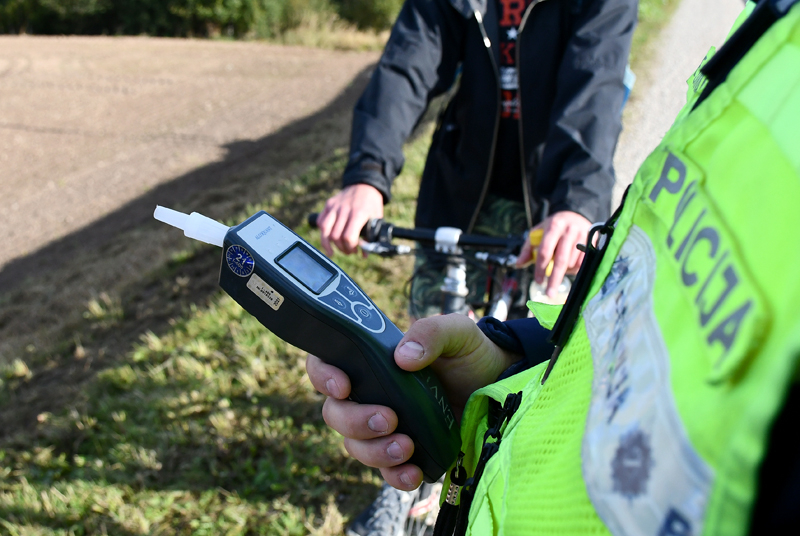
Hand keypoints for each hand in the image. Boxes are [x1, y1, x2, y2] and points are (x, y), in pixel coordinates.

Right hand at [305, 314, 520, 490]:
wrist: (500, 388)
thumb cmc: (471, 354)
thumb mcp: (457, 332)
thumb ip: (431, 332)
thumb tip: (403, 357)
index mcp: (373, 361)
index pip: (326, 365)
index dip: (323, 375)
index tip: (343, 385)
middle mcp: (371, 394)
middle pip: (335, 413)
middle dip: (354, 420)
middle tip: (389, 418)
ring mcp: (386, 427)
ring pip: (355, 446)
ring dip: (375, 451)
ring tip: (407, 446)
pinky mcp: (405, 453)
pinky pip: (385, 472)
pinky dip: (395, 476)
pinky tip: (414, 473)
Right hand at [316, 184, 383, 255]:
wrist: (364, 184)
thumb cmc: (372, 204)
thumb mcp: (377, 219)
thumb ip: (371, 236)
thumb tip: (365, 254)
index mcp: (358, 213)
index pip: (348, 236)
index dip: (350, 247)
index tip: (355, 250)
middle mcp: (344, 209)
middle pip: (336, 236)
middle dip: (342, 248)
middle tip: (348, 250)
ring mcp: (334, 206)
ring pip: (325, 230)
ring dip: (328, 244)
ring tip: (333, 251)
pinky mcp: (328, 204)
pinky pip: (321, 221)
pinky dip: (323, 232)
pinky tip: (329, 237)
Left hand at [515, 211, 590, 297]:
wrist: (575, 215)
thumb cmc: (552, 228)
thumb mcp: (537, 233)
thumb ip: (527, 249)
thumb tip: (518, 264)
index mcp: (553, 226)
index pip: (545, 250)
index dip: (541, 267)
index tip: (538, 281)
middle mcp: (570, 230)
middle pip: (561, 260)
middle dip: (554, 279)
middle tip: (549, 294)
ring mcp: (583, 235)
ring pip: (572, 263)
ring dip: (564, 271)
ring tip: (559, 266)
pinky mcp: (593, 242)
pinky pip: (583, 262)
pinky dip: (574, 268)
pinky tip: (570, 263)